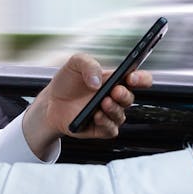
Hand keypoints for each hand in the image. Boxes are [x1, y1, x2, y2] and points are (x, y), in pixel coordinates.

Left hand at [22, 53, 152, 157]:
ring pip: (120, 115)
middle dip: (124, 95)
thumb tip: (97, 82)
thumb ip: (88, 64)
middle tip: (114, 90)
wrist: (51, 102)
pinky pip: (110, 130)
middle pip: (130, 98)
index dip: (141, 78)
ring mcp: (109, 115)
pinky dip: (105, 123)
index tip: (132, 77)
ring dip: (113, 109)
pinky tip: (96, 115)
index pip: (140, 79)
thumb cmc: (68, 81)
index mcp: (116, 80)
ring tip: (103, 102)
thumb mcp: (75, 64)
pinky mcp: (100, 129)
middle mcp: (115, 98)